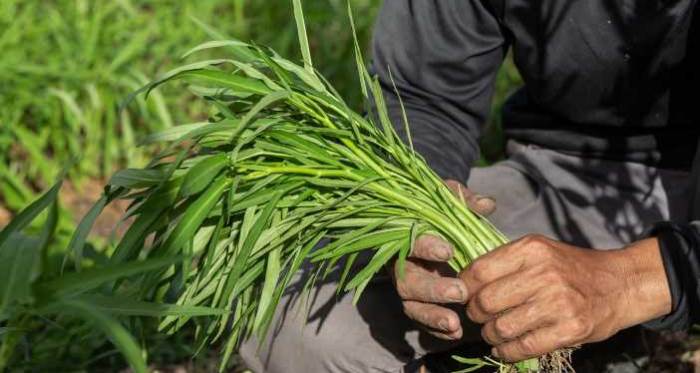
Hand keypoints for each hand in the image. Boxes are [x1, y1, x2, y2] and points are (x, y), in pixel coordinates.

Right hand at [393, 180, 494, 339]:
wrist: (432, 221)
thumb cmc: (440, 207)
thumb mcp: (449, 196)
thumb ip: (465, 199)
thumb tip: (487, 204)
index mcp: (404, 234)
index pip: (408, 241)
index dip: (425, 247)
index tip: (448, 251)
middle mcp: (401, 263)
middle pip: (407, 281)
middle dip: (432, 289)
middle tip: (459, 292)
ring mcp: (408, 285)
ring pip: (411, 306)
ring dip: (432, 317)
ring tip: (455, 324)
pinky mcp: (417, 302)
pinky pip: (421, 320)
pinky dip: (436, 330)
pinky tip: (456, 334)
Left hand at [459, 235, 671, 361]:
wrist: (620, 284)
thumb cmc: (571, 267)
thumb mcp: (539, 251)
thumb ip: (505, 262)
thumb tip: (463, 281)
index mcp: (531, 249)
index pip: (479, 271)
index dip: (464, 288)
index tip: (464, 295)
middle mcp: (544, 273)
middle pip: (486, 302)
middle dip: (474, 314)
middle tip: (477, 317)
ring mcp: (558, 302)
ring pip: (501, 328)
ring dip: (489, 335)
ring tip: (492, 333)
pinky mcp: (570, 329)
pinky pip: (524, 347)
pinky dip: (506, 352)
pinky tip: (504, 349)